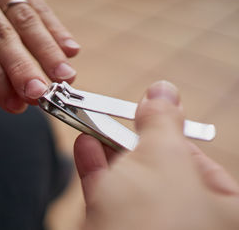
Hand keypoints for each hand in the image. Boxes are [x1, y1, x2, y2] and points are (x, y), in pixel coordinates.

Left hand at [0, 0, 79, 112]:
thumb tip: (18, 102)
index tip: (17, 104)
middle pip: (1, 33)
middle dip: (24, 67)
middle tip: (41, 93)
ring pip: (26, 20)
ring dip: (48, 52)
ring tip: (64, 77)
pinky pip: (42, 8)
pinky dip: (57, 32)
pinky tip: (71, 51)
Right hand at [74, 81, 238, 229]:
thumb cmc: (153, 220)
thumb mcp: (161, 157)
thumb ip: (161, 121)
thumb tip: (163, 89)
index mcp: (222, 207)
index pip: (196, 158)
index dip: (168, 129)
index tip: (145, 111)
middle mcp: (191, 219)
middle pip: (159, 168)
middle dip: (131, 139)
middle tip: (115, 116)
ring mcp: (153, 227)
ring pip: (130, 181)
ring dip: (107, 151)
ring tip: (91, 126)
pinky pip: (109, 194)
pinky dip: (95, 169)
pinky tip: (84, 146)